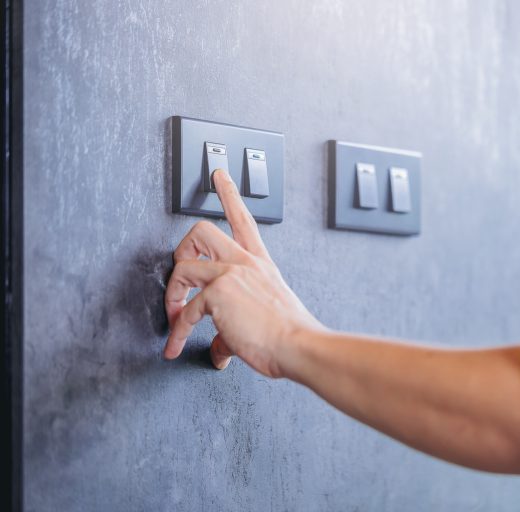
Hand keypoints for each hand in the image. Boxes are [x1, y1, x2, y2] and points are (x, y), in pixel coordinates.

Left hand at [163, 170, 323, 374]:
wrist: (298, 345)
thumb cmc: (289, 335)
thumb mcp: (262, 320)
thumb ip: (234, 329)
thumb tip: (219, 349)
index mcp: (260, 265)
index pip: (244, 221)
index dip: (230, 194)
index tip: (219, 175)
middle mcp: (245, 263)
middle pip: (201, 231)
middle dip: (182, 251)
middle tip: (181, 278)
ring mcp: (230, 274)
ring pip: (183, 266)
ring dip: (172, 297)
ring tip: (176, 322)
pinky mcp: (217, 293)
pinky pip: (185, 311)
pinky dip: (177, 333)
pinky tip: (177, 346)